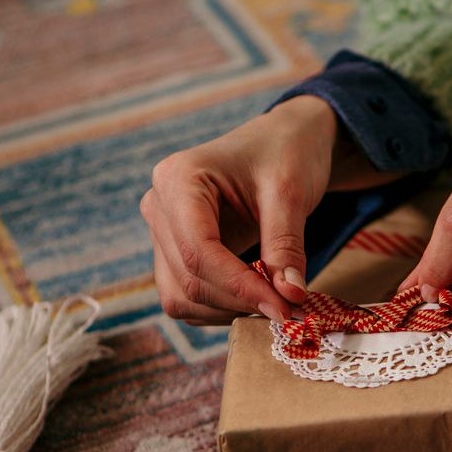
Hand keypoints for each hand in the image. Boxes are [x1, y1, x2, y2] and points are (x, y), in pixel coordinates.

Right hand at [140, 96, 397, 324]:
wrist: (283, 141)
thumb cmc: (286, 153)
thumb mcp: (291, 192)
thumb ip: (286, 246)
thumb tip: (290, 298)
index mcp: (179, 179)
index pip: (198, 251)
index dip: (239, 287)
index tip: (283, 307)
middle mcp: (159, 205)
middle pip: (188, 278)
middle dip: (238, 300)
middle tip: (289, 308)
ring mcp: (162, 231)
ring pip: (180, 296)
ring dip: (227, 309)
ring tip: (274, 301)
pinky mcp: (173, 252)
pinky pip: (186, 297)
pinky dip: (220, 307)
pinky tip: (255, 296)